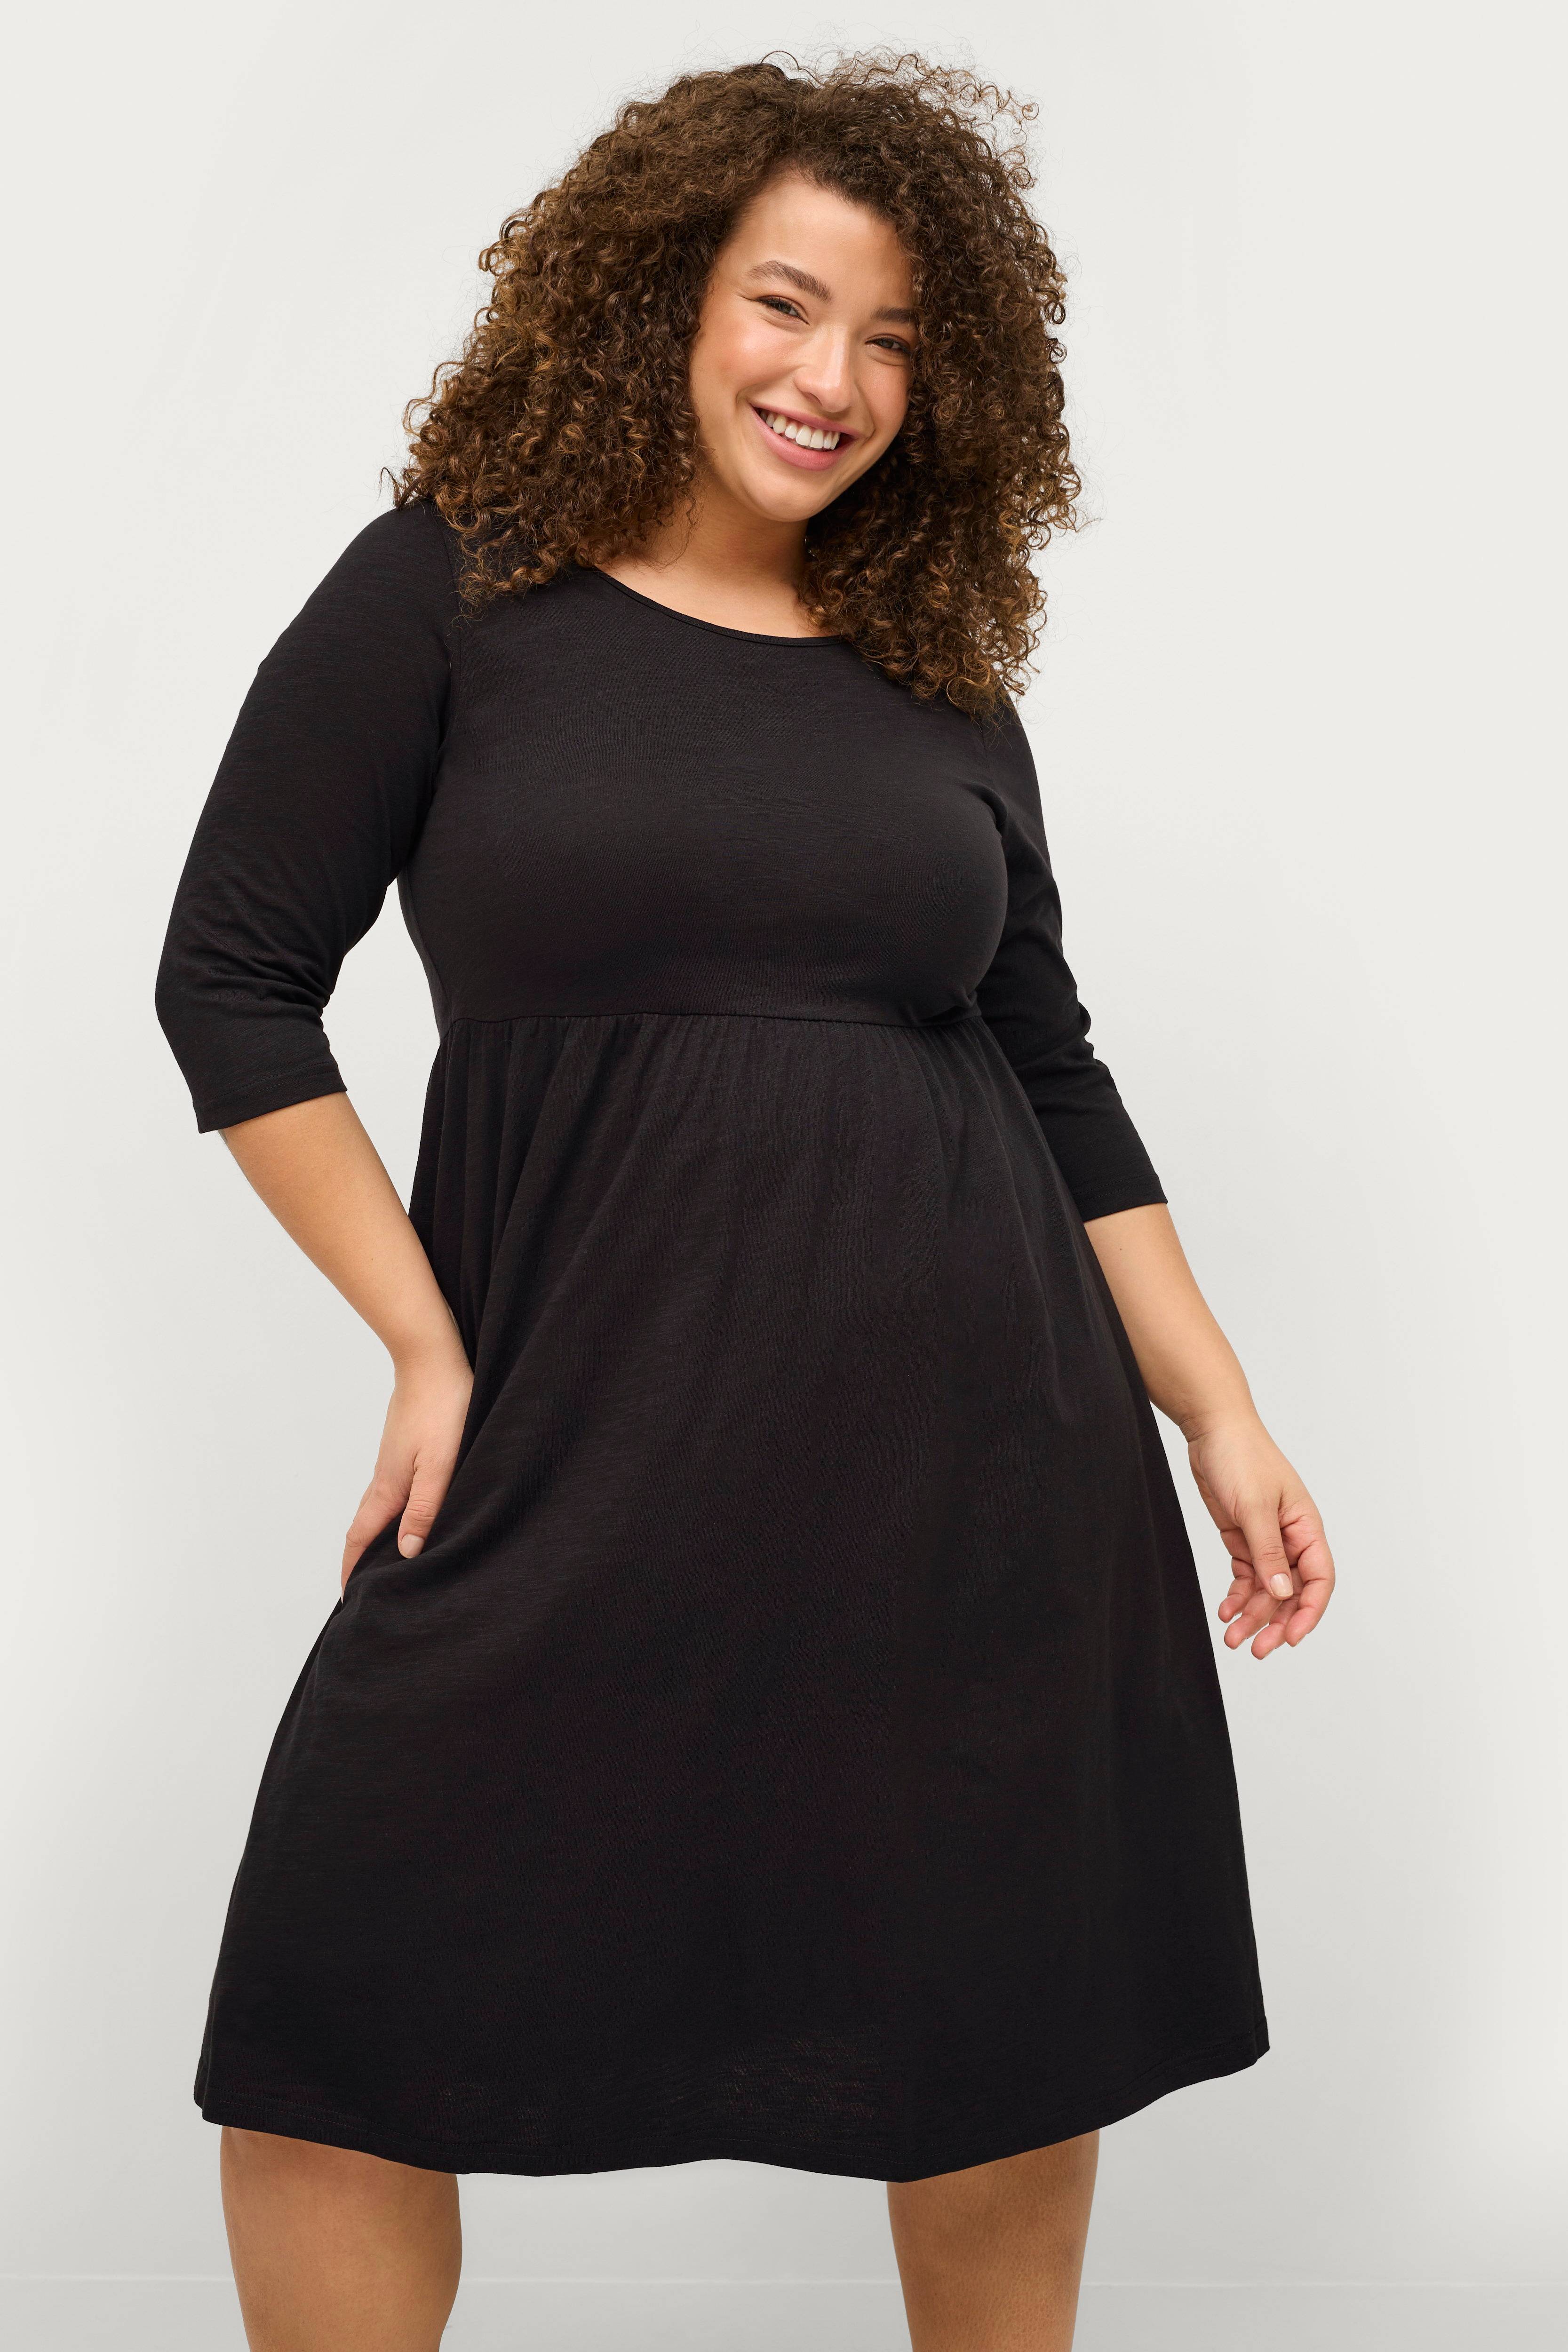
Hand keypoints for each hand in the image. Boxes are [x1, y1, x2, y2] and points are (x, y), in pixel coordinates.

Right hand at [341, 1342, 473, 1589]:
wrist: (434, 1359)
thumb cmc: (442, 1409)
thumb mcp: (441, 1466)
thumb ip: (425, 1508)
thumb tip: (406, 1552)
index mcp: (390, 1487)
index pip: (362, 1537)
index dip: (354, 1568)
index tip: (349, 1598)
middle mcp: (386, 1476)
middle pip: (366, 1526)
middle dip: (361, 1558)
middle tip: (365, 1588)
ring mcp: (394, 1460)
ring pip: (381, 1507)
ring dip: (378, 1536)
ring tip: (387, 1560)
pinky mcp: (407, 1447)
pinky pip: (394, 1489)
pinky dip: (394, 1512)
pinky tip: (410, 1513)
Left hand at [1186, 1412, 1334, 1657]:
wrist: (1212, 1430)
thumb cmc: (1242, 1456)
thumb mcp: (1255, 1507)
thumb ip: (1269, 1553)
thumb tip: (1284, 1593)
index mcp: (1306, 1528)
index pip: (1319, 1579)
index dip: (1310, 1612)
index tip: (1293, 1639)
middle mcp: (1291, 1538)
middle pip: (1292, 1592)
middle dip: (1277, 1622)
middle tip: (1257, 1648)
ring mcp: (1267, 1540)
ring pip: (1267, 1589)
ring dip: (1253, 1615)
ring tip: (1233, 1637)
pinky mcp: (1243, 1538)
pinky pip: (1247, 1576)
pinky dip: (1238, 1596)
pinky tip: (1226, 1610)